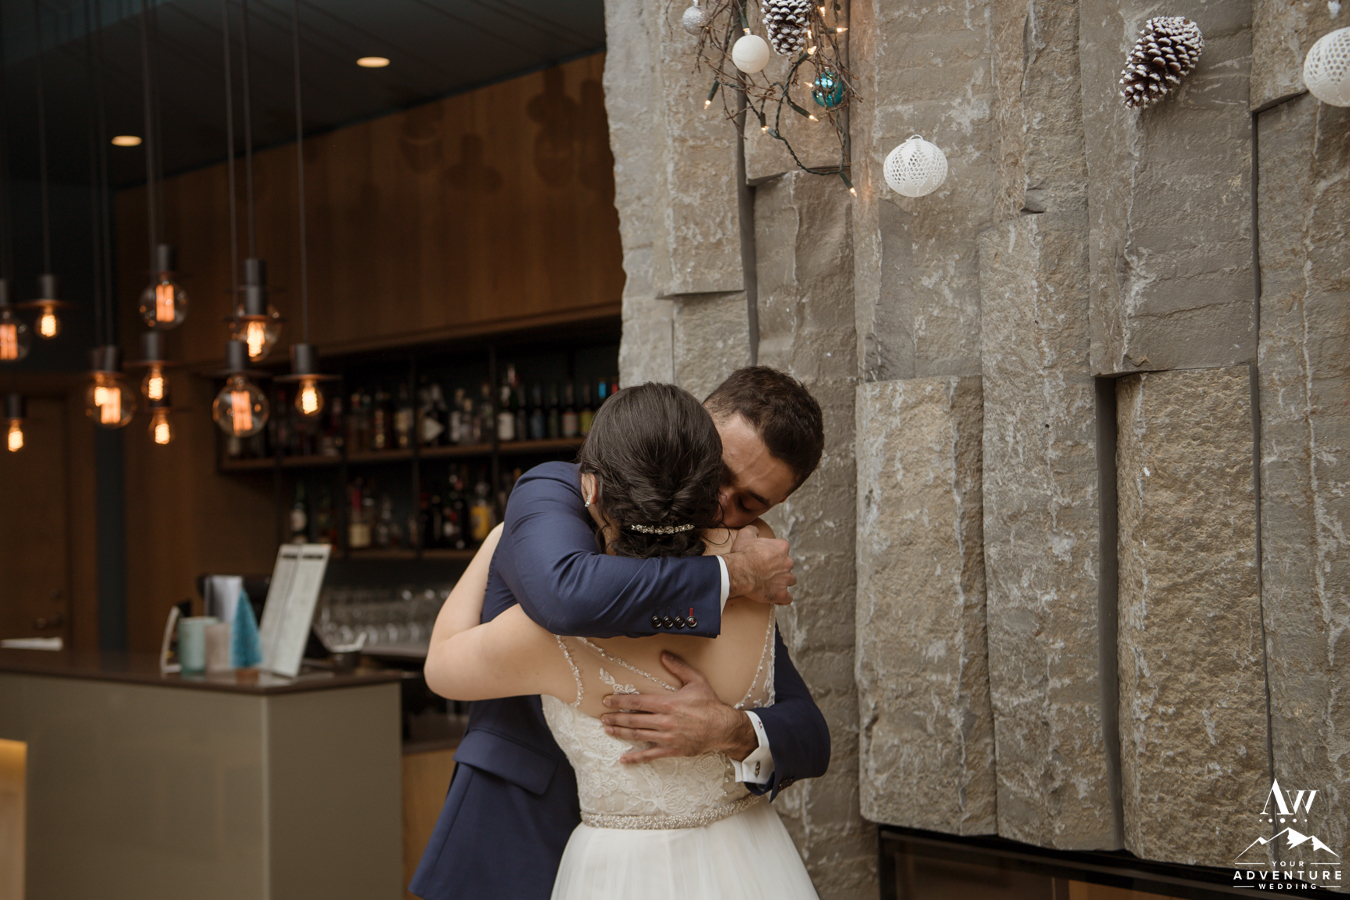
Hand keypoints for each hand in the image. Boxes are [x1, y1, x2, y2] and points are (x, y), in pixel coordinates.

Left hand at [600, 652, 757, 763]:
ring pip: (638, 736)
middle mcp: (664, 721)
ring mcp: (667, 737)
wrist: (723, 728)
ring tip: (608, 730)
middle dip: (616, 718)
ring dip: (621, 733)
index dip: (620, 701)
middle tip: (603, 717)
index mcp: (667, 704)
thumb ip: (678, 667)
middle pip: (633, 720)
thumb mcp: (696, 681)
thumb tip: (663, 654)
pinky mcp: (672, 750)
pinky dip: (635, 757)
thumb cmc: (710, 704)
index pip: (637, 702)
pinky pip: (650, 755)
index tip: (607, 701)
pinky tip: (624, 758)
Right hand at [723, 525, 795, 604]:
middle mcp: (788, 562)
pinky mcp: (782, 593)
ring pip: (791, 580)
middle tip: (766, 571)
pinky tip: (776, 597)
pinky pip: (788, 598)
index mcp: (782, 547)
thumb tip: (756, 530)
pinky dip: (783, 598)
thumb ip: (753, 530)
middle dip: (780, 567)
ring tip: (772, 584)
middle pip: (788, 565)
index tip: (766, 557)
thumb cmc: (742, 554)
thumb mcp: (745, 535)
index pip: (783, 548)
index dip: (774, 553)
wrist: (739, 572)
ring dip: (784, 582)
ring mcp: (786, 578)